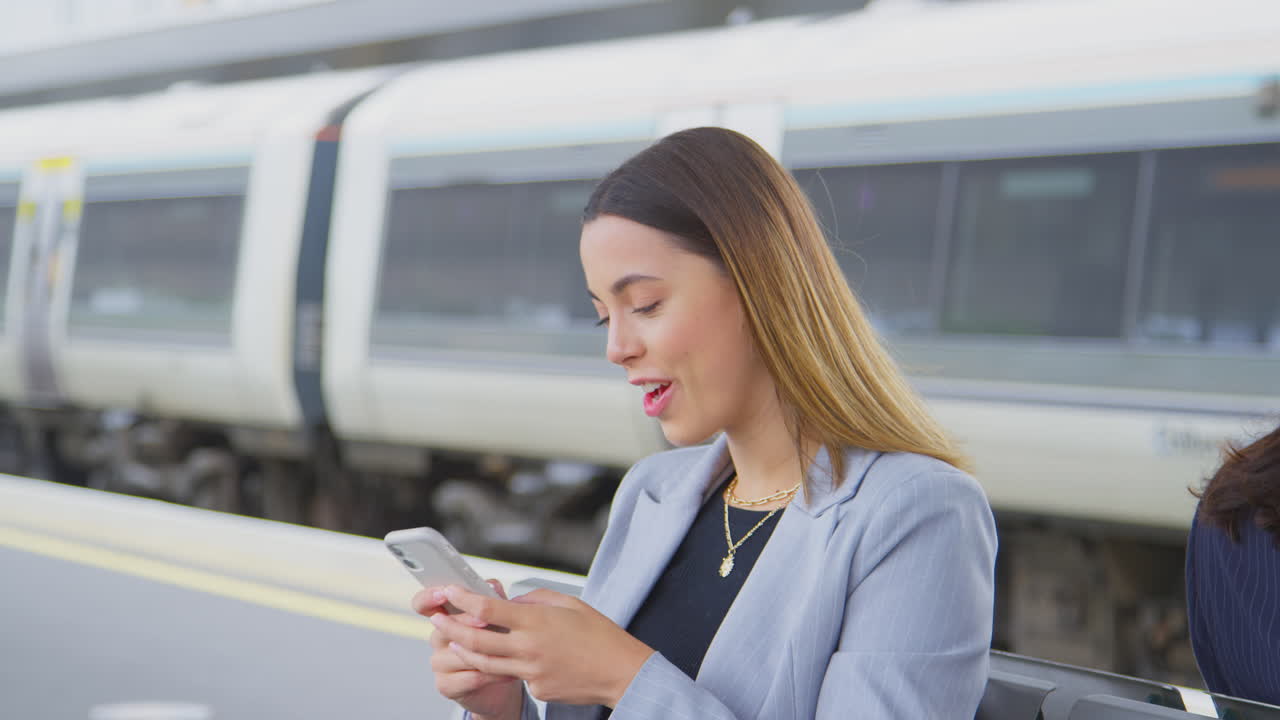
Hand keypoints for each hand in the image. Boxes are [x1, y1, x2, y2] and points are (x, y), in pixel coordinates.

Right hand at [413, 580, 523, 719]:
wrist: (502, 679)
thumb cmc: (498, 643)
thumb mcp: (496, 617)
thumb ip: (491, 599)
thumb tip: (491, 586)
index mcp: (445, 616)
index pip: (424, 603)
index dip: (429, 597)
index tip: (444, 592)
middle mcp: (438, 638)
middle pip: (443, 627)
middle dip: (467, 623)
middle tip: (486, 622)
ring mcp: (439, 662)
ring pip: (458, 654)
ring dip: (485, 652)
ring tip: (507, 650)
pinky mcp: (446, 685)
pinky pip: (468, 677)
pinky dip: (490, 674)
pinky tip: (506, 671)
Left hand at [427, 585, 654, 707]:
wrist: (620, 672)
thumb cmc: (600, 634)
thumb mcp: (569, 603)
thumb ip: (535, 599)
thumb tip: (512, 602)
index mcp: (537, 622)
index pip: (488, 610)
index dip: (464, 599)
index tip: (451, 592)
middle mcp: (529, 648)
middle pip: (476, 640)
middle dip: (450, 628)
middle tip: (436, 619)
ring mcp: (531, 671)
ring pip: (485, 663)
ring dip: (465, 650)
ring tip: (452, 640)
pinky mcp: (536, 688)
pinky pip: (513, 674)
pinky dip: (506, 664)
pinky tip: (515, 657)